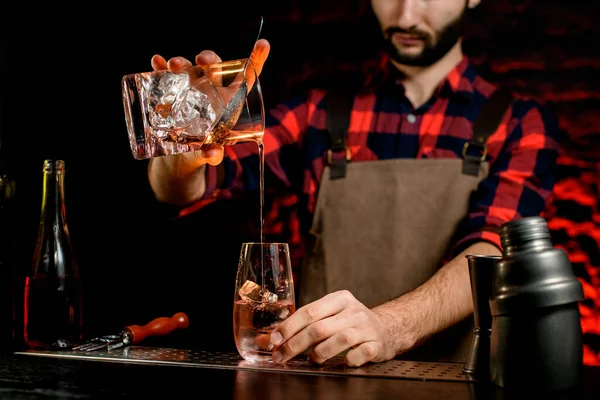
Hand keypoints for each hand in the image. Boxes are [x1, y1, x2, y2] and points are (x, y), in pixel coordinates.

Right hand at [148, 38, 270, 165]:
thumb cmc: (205, 147)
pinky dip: (160, 66)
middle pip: (215, 66)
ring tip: (174, 65)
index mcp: (230, 99)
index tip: (263, 44)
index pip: (247, 75)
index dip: (256, 58)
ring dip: (181, 61)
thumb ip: (213, 153)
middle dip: (209, 58)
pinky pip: (165, 73)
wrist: (182, 152)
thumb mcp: (211, 153)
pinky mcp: (172, 89)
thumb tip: (211, 153)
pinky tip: (156, 62)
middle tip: (202, 61)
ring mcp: (191, 85)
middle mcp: (211, 87)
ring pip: (189, 66)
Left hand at [270, 290, 399, 366]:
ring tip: (313, 360)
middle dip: (295, 345)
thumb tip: (275, 338)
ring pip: (339, 340)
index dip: (289, 326)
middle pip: (319, 328)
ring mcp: (366, 327)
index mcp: (339, 299)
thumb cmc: (351, 322)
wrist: (387, 328)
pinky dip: (348, 360)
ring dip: (320, 354)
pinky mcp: (377, 344)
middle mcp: (353, 311)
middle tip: (281, 357)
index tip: (275, 339)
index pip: (309, 311)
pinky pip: (359, 354)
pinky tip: (342, 362)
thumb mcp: (332, 314)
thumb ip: (308, 322)